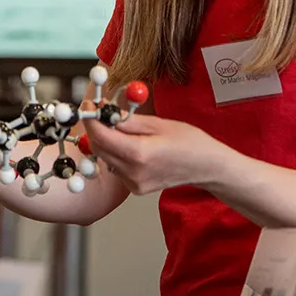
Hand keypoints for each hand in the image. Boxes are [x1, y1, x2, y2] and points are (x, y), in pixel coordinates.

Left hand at [81, 113, 228, 195]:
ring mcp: (134, 183)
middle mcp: (133, 172)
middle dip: (97, 129)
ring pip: (106, 158)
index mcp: (139, 153)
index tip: (88, 106)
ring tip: (124, 130)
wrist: (207, 167)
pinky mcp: (136, 188)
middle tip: (102, 114)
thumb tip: (103, 110)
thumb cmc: (190, 142)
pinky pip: (116, 167)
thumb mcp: (159, 124)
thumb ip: (127, 120)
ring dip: (107, 142)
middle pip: (98, 148)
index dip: (91, 119)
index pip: (101, 135)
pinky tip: (135, 148)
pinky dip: (118, 154)